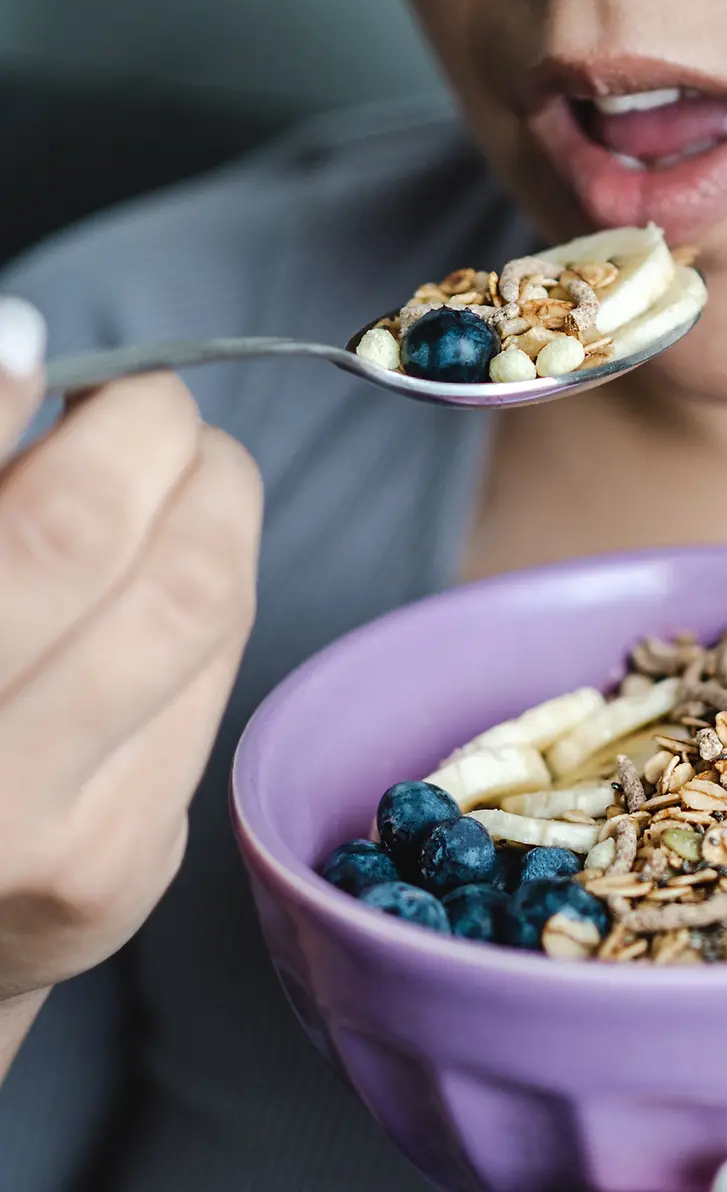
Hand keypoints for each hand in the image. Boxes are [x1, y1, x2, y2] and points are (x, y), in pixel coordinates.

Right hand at [0, 299, 261, 1024]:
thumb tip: (20, 345)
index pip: (6, 521)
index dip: (3, 391)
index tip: (35, 345)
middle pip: (88, 535)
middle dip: (143, 429)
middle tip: (141, 398)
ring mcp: (40, 842)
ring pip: (196, 599)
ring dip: (210, 498)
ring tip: (178, 464)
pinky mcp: (123, 872)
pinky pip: (215, 674)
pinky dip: (208, 590)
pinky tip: (171, 573)